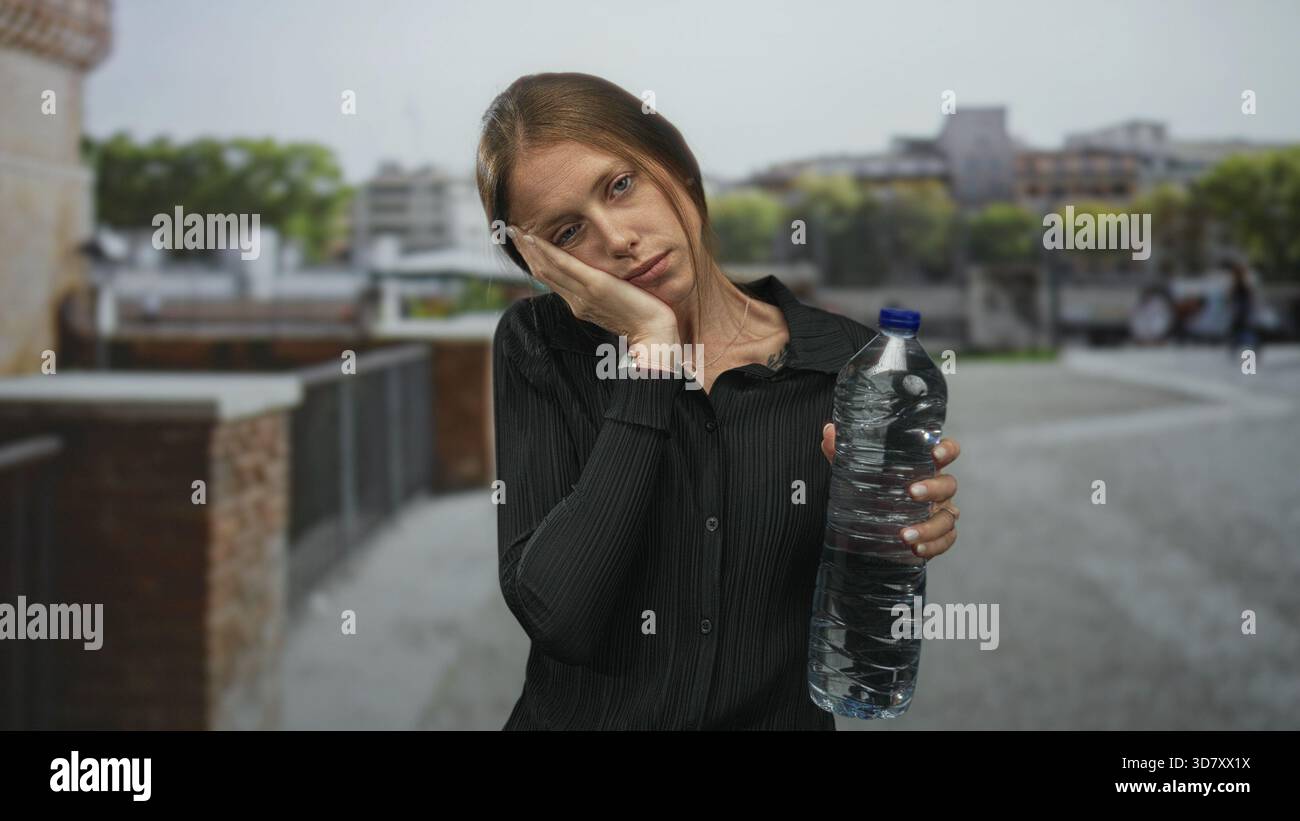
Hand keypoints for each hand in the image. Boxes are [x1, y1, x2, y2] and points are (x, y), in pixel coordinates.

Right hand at [506, 225, 678, 346]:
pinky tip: (534, 238)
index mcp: (579, 304)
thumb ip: (602, 295)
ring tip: (514, 230)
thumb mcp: (616, 305)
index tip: (522, 244)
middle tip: (508, 230)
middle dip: (525, 251)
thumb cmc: (642, 319)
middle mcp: (575, 300)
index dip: (533, 261)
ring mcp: (582, 294)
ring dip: (529, 247)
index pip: (550, 279)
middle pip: (542, 272)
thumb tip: (598, 284)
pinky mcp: (595, 286)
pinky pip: (564, 265)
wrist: (653, 334)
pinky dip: (546, 251)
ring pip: (547, 268)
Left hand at [821, 423, 960, 558]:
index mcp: (922, 466)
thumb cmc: (870, 491)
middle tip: (910, 492)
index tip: (934, 453)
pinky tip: (916, 549)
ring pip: (948, 517)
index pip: (946, 451)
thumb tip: (829, 431)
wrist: (868, 528)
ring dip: (930, 526)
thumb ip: (842, 452)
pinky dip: (934, 546)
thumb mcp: (854, 471)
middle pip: (948, 484)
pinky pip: (946, 540)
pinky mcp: (937, 536)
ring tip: (905, 535)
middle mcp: (936, 488)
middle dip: (933, 488)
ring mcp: (939, 512)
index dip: (946, 449)